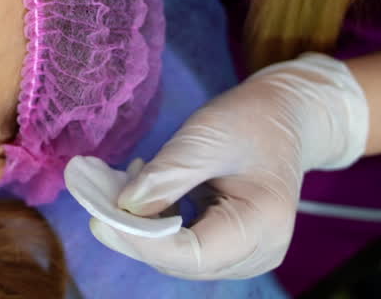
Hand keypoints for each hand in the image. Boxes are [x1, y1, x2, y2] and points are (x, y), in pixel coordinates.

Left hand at [89, 53, 368, 279]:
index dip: (141, 242)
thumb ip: (165, 176)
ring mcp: (246, 255)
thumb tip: (122, 208)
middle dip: (134, 234)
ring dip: (141, 229)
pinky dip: (155, 224)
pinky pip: (183, 246)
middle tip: (96, 198)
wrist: (284, 119)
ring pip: (178, 258)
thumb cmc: (250, 121)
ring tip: (119, 188)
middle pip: (182, 261)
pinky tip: (143, 193)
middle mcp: (259, 252)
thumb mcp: (204, 138)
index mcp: (263, 224)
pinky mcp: (229, 248)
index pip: (192, 253)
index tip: (99, 220)